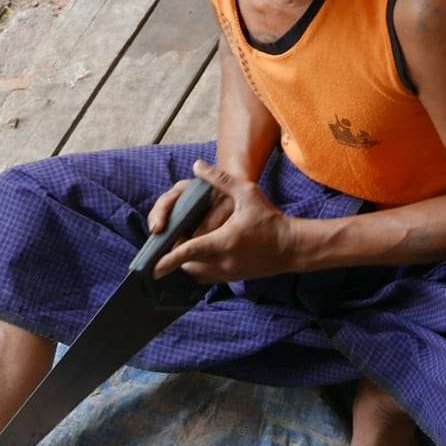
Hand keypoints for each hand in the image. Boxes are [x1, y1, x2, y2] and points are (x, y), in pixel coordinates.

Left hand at [150, 161, 299, 282]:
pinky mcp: (232, 279)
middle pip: (188, 264)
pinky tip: (201, 254)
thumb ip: (220, 179)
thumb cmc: (270, 218)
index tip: (153, 268)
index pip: (189, 252)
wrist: (292, 246)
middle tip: (174, 239)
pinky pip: (207, 277)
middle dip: (177, 256)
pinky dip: (199, 268)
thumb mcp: (247, 193)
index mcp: (224, 241)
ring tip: (186, 245)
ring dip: (188, 263)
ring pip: (196, 273)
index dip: (169, 260)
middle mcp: (224, 262)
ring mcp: (228, 274)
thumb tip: (197, 165)